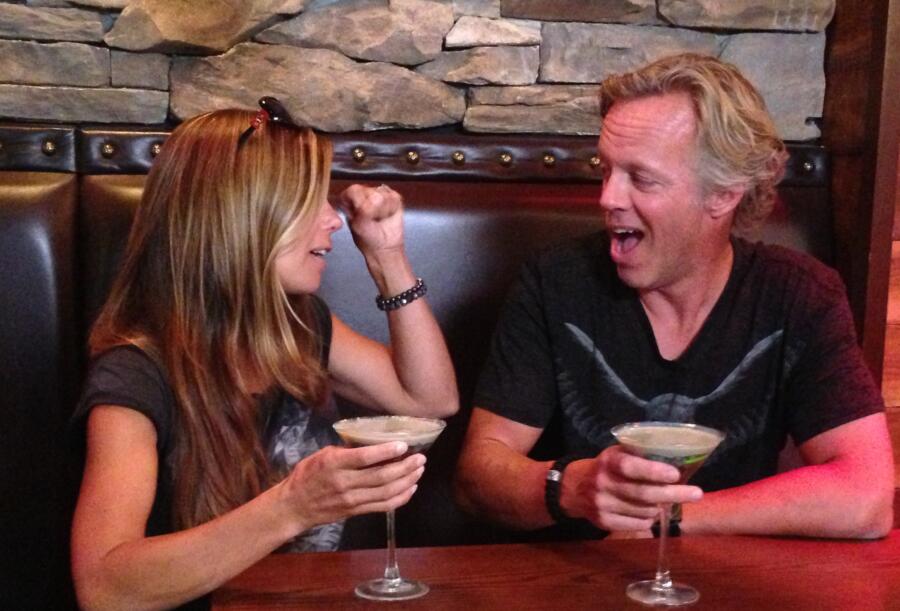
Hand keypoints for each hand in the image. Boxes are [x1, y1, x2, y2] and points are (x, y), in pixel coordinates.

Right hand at [278, 441, 424, 532]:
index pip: (365, 458)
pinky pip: (383, 506)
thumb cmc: (307, 475)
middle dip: (405, 467)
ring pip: (386, 492)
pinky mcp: (356, 511)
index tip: (404, 444)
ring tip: (419, 470)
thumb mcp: (323, 454)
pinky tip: (411, 488)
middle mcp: (345, 483)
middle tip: (421, 458)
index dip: (387, 451)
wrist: (295, 506)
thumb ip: (347, 451)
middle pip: (382, 477)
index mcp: (335, 464)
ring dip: (407, 481)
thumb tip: (374, 443)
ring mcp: (352, 500)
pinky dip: (401, 498)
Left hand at [338, 184, 404, 257]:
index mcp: (349, 199)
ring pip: (383, 195)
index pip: (354, 191)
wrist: (384, 247)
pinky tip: (388, 215)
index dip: (360, 203)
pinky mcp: (392, 197)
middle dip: (373, 208)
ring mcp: (378, 194)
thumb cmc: (368, 238)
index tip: (362, 215)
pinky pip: (394, 198)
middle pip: (370, 191)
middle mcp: (363, 194)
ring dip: (383, 211)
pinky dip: (392, 209)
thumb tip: (375, 199)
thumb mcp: (359, 226)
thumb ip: (364, 211)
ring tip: (380, 218)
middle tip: (372, 219)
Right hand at [560, 445, 701, 531]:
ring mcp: (602, 504)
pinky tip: (649, 512)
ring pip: (644, 511)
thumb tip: (677, 461)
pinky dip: (649, 519)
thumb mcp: (617, 454)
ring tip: (665, 502)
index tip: (676, 474)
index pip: (632, 467)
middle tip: (696, 493)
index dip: (654, 471)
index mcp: (608, 461)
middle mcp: (603, 483)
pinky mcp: (603, 521)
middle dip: (673, 494)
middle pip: (643, 493)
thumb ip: (640, 456)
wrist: (573, 488)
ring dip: (660, 508)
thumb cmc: (605, 467)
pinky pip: (637, 524)